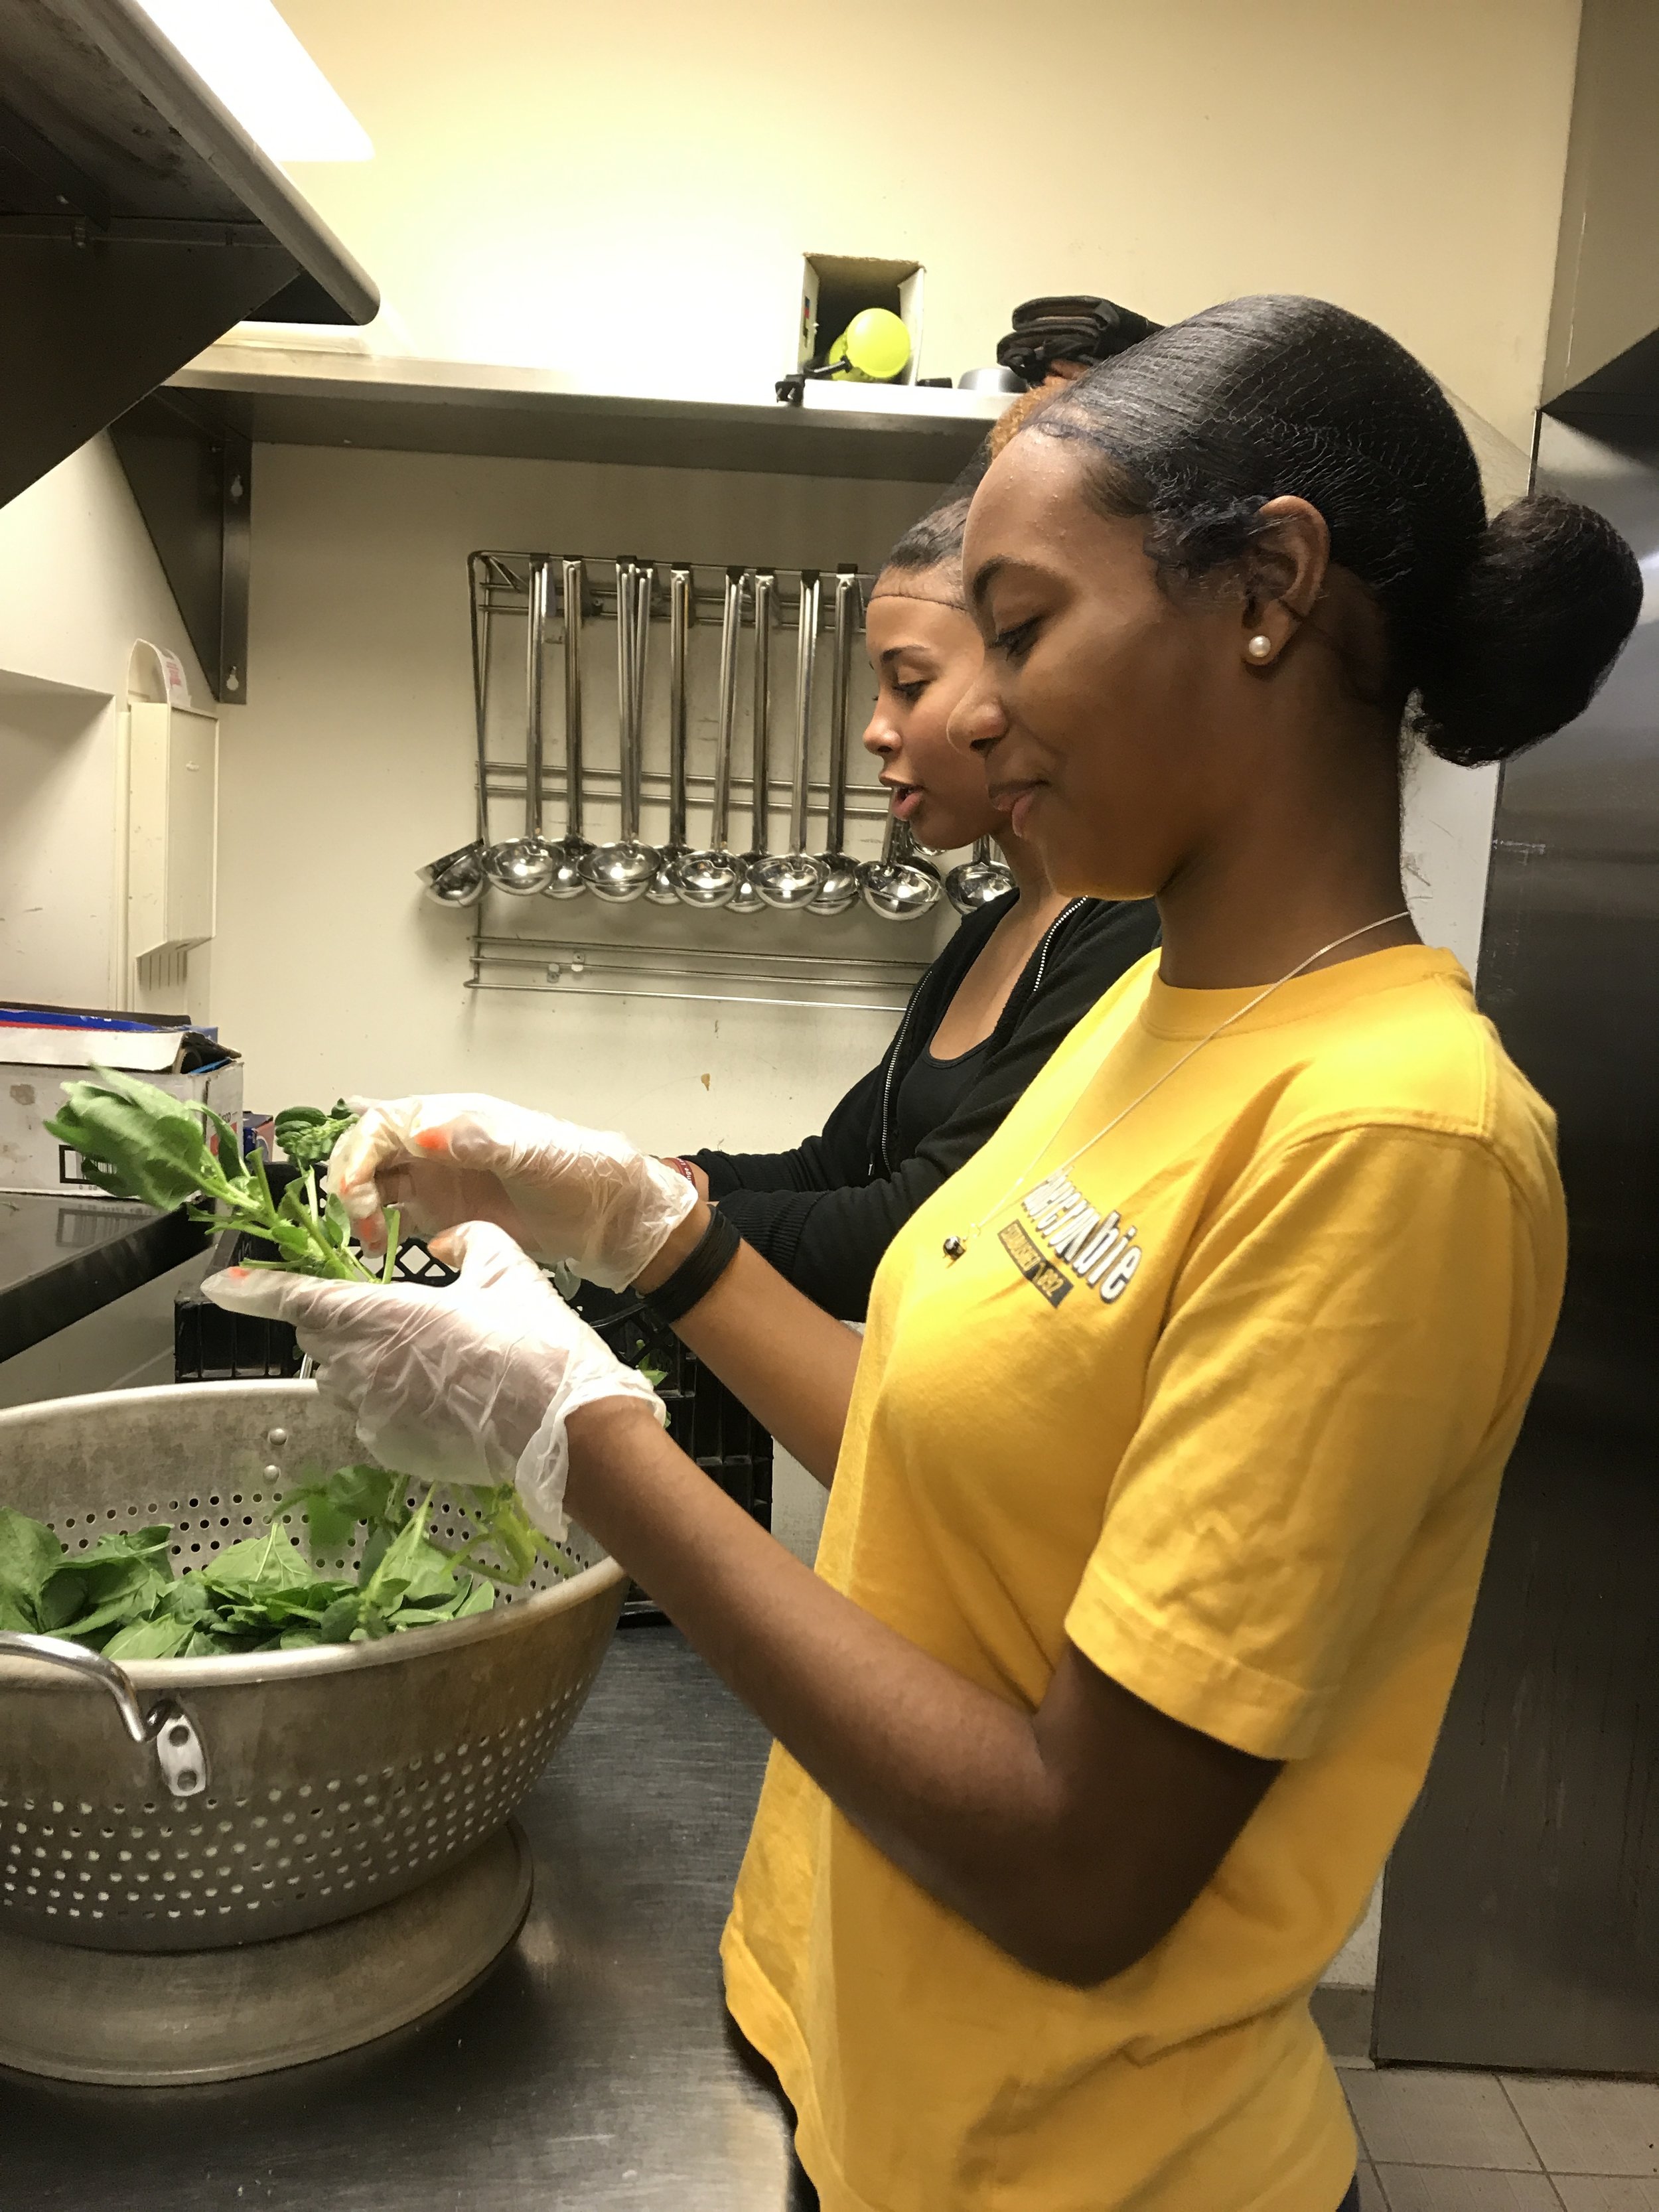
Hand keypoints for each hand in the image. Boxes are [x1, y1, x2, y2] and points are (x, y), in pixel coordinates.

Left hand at [202, 1221, 664, 1536]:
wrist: (566, 1431)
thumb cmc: (537, 1344)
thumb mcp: (507, 1269)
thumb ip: (468, 1242)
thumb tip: (446, 1241)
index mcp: (380, 1316)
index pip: (297, 1298)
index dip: (253, 1290)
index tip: (219, 1285)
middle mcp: (361, 1369)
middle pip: (321, 1338)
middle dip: (340, 1320)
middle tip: (393, 1313)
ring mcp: (372, 1416)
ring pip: (342, 1379)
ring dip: (365, 1361)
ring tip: (426, 1356)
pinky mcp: (391, 1449)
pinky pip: (369, 1415)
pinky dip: (389, 1399)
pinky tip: (441, 1394)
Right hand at [327, 1094, 696, 1289]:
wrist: (607, 1218)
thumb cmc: (578, 1172)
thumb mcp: (532, 1153)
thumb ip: (479, 1141)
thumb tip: (426, 1133)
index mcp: (454, 1119)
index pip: (384, 1124)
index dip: (360, 1152)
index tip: (354, 1189)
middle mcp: (437, 1147)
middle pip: (369, 1152)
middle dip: (351, 1180)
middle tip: (358, 1217)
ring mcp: (438, 1181)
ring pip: (375, 1184)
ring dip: (360, 1206)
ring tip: (370, 1237)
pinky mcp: (444, 1214)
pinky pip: (394, 1217)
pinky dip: (377, 1229)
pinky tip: (379, 1246)